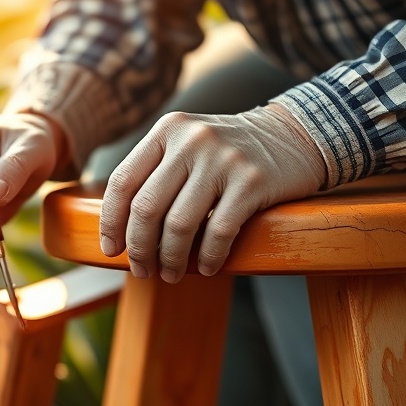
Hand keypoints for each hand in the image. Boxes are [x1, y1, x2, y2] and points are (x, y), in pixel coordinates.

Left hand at [99, 104, 325, 282]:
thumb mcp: (187, 144)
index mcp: (167, 130)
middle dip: (139, 248)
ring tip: (170, 275)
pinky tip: (206, 268)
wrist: (294, 135)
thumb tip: (120, 229)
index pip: (123, 182)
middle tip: (141, 270)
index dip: (111, 222)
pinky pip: (218, 231)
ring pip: (179, 224)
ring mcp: (222, 159)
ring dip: (170, 259)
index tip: (111, 250)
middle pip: (146, 207)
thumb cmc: (229, 152)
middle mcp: (191, 140)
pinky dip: (208, 257)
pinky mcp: (252, 181)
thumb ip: (156, 172)